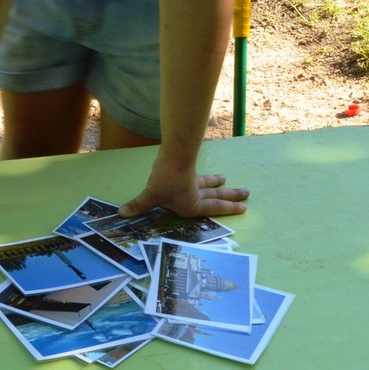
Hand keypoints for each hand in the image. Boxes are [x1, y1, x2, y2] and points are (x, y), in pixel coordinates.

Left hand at [118, 171, 248, 219]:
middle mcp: (197, 194)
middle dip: (231, 196)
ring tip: (227, 180)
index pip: (213, 209)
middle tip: (246, 193)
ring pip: (210, 183)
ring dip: (218, 183)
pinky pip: (200, 175)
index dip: (228, 209)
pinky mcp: (190, 169)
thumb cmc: (166, 180)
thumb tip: (122, 213)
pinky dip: (207, 176)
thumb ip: (138, 205)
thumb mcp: (151, 195)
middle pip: (217, 195)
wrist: (173, 156)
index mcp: (192, 205)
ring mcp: (194, 180)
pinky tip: (208, 173)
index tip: (243, 208)